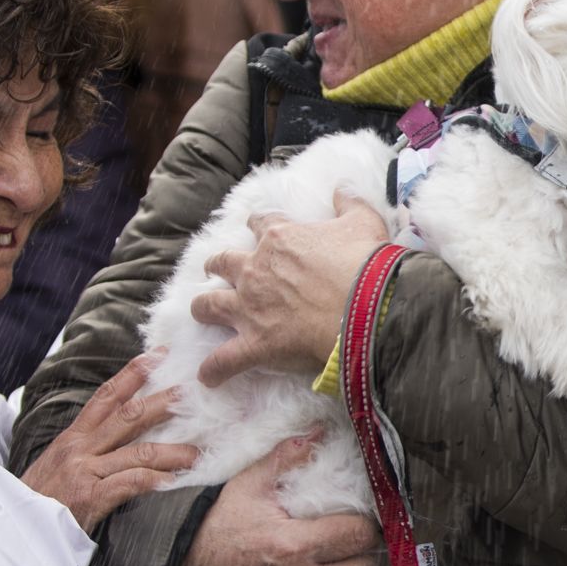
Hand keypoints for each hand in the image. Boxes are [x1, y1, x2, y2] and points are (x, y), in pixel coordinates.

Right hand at [19, 356, 197, 531]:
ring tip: (197, 453)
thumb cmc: (37, 502)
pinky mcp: (89, 497)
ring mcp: (85, 471)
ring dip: (173, 451)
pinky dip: (154, 480)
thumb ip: (84, 451)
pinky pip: (130, 483)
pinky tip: (174, 481)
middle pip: (130, 416)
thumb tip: (115, 440)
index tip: (158, 357)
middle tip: (193, 392)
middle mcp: (80, 448)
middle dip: (165, 402)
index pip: (106, 396)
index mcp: (73, 438)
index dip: (133, 374)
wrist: (12, 530)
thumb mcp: (56, 466)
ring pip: (139, 451)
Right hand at [171, 434, 382, 565]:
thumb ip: (284, 459)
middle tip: (358, 542)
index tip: (362, 520)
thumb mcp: (246, 489)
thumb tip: (318, 432)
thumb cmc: (219, 533)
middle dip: (368, 552)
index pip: (360, 535)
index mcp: (295, 544)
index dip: (369, 524)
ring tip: (353, 565)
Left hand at [191, 201, 391, 388]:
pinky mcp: (254, 344)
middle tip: (218, 269)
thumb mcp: (363, 222)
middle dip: (218, 265)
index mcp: (280, 239)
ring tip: (201, 311)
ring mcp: (250, 308)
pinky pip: (224, 360)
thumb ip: (349, 202)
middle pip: (222, 262)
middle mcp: (256, 270)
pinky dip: (214, 369)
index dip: (259, 225)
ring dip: (202, 308)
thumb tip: (341, 188)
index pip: (259, 223)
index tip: (259, 228)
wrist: (365, 310)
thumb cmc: (365, 265)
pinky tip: (208, 377)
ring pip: (209, 305)